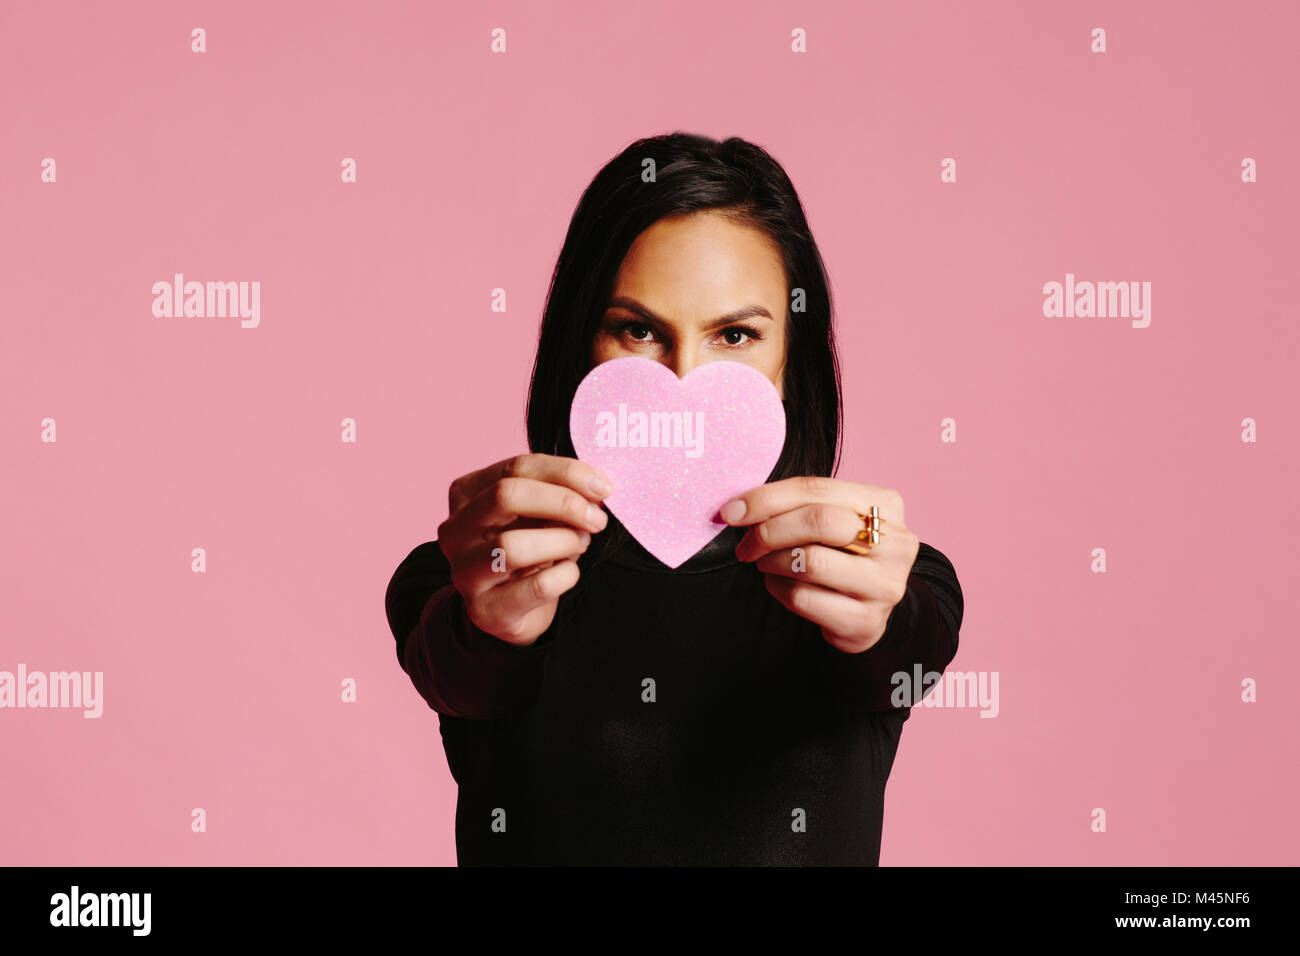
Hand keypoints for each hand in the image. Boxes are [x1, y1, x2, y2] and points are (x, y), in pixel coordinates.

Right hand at [438, 454, 611, 645]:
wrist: (513, 608)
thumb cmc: (528, 547)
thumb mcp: (538, 513)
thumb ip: (559, 494)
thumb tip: (596, 490)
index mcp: (466, 493)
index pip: (516, 468)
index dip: (566, 473)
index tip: (603, 487)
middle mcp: (455, 530)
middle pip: (506, 496)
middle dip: (563, 503)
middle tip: (596, 518)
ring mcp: (464, 572)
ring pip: (513, 546)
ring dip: (562, 541)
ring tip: (580, 543)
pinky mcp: (485, 609)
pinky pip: (536, 587)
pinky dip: (565, 575)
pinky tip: (569, 571)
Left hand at [720, 476, 919, 652]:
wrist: (866, 611)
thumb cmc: (841, 554)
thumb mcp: (830, 521)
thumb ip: (797, 506)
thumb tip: (738, 508)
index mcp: (886, 504)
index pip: (816, 489)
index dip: (767, 498)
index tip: (732, 511)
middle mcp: (896, 542)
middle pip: (819, 522)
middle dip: (769, 531)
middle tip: (746, 545)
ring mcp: (886, 584)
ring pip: (811, 562)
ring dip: (772, 561)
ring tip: (764, 563)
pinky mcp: (867, 621)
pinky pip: (804, 598)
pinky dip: (779, 589)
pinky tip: (779, 584)